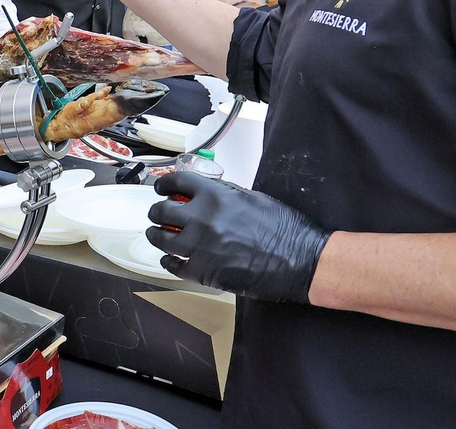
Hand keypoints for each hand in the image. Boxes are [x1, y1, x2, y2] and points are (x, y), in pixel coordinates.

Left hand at [147, 171, 330, 302]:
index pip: (176, 182)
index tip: (161, 188)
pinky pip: (174, 266)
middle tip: (159, 214)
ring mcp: (200, 247)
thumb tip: (204, 194)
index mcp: (215, 195)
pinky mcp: (204, 272)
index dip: (163, 184)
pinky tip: (171, 259)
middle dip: (157, 212)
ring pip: (161, 239)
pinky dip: (168, 261)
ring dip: (156, 235)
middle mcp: (202, 218)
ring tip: (158, 235)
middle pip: (162, 211)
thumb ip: (223, 194)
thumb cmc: (283, 227)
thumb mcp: (251, 197)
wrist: (299, 259)